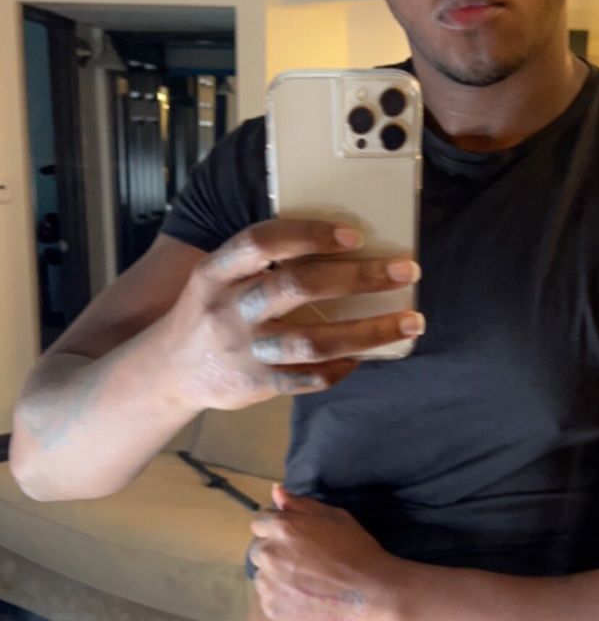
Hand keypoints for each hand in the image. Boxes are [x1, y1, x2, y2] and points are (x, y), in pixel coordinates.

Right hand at [161, 214, 421, 412]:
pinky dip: (341, 366)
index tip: (354, 236)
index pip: (263, 241)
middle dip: (358, 277)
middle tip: (405, 270)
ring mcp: (243, 351)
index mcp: (217, 271)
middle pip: (297, 287)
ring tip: (410, 322)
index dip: (309, 235)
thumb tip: (337, 246)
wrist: (166, 372)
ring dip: (369, 331)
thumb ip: (261, 261)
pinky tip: (364, 355)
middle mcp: (229, 309)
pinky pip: (308, 378)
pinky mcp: (256, 385)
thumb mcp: (217, 277)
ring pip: (313, 340)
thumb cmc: (208, 313)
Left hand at [248, 483, 401, 620]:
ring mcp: (269, 587)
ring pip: (263, 578)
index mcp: (282, 528)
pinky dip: (284, 601)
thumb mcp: (335, 517)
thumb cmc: (358, 550)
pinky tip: (308, 599)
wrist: (374, 595)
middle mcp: (269, 556)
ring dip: (277, 578)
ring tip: (307, 583)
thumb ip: (300, 504)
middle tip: (304, 561)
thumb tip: (276, 491)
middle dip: (275, 552)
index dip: (279, 528)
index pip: (260, 522)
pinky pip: (271, 602)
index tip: (298, 539)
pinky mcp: (274, 612)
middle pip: (258, 551)